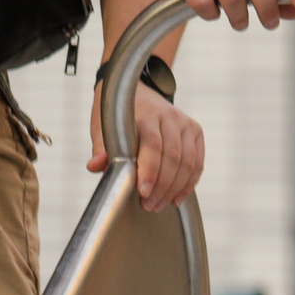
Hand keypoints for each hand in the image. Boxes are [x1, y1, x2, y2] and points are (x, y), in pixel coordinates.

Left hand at [86, 82, 203, 210]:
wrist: (136, 88)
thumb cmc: (116, 113)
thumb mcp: (102, 125)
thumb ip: (101, 147)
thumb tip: (96, 167)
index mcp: (144, 114)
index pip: (152, 145)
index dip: (150, 170)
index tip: (143, 192)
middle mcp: (168, 116)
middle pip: (172, 157)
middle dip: (161, 186)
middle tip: (149, 205)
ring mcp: (185, 123)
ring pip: (188, 162)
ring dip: (175, 188)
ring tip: (160, 204)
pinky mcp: (196, 131)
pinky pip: (197, 163)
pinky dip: (189, 183)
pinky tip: (177, 197)